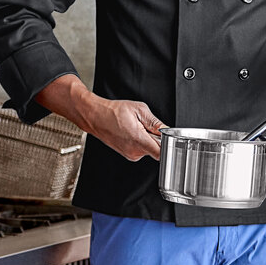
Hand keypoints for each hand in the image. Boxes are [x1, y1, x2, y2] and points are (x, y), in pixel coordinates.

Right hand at [35, 74, 167, 161]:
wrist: (95, 116)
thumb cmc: (113, 111)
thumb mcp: (139, 110)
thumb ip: (155, 122)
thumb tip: (167, 130)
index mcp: (139, 140)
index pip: (162, 153)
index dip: (169, 146)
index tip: (170, 138)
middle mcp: (134, 152)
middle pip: (157, 149)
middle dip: (157, 138)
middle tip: (149, 125)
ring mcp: (130, 154)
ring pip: (149, 148)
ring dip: (148, 138)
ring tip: (137, 126)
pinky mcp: (127, 153)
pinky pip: (141, 148)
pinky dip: (141, 140)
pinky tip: (133, 130)